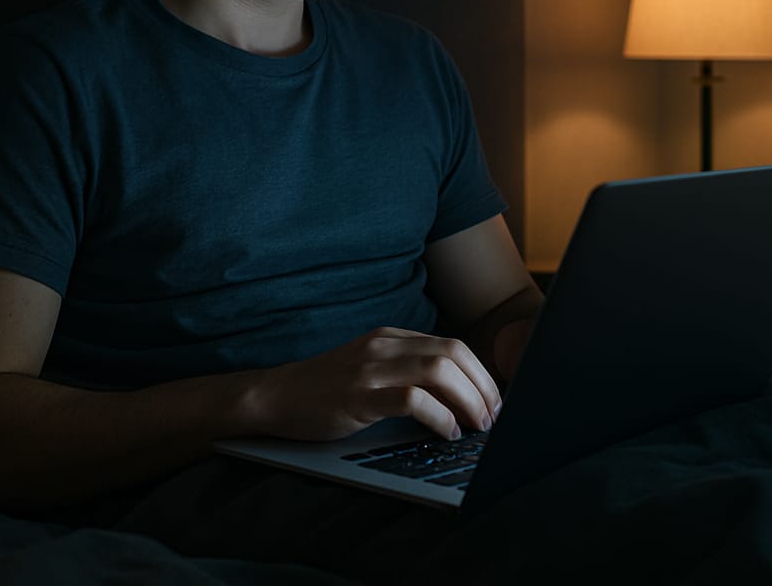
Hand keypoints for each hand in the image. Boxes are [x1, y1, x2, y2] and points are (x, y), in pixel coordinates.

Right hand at [247, 327, 501, 442]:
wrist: (277, 396)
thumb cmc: (328, 389)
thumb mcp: (372, 368)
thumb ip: (407, 371)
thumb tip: (459, 394)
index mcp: (391, 337)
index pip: (452, 345)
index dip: (480, 373)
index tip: (494, 401)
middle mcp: (384, 346)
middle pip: (452, 355)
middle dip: (482, 387)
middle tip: (494, 418)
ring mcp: (370, 369)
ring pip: (438, 372)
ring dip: (467, 401)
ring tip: (476, 426)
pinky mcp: (358, 396)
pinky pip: (412, 400)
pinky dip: (439, 417)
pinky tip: (446, 433)